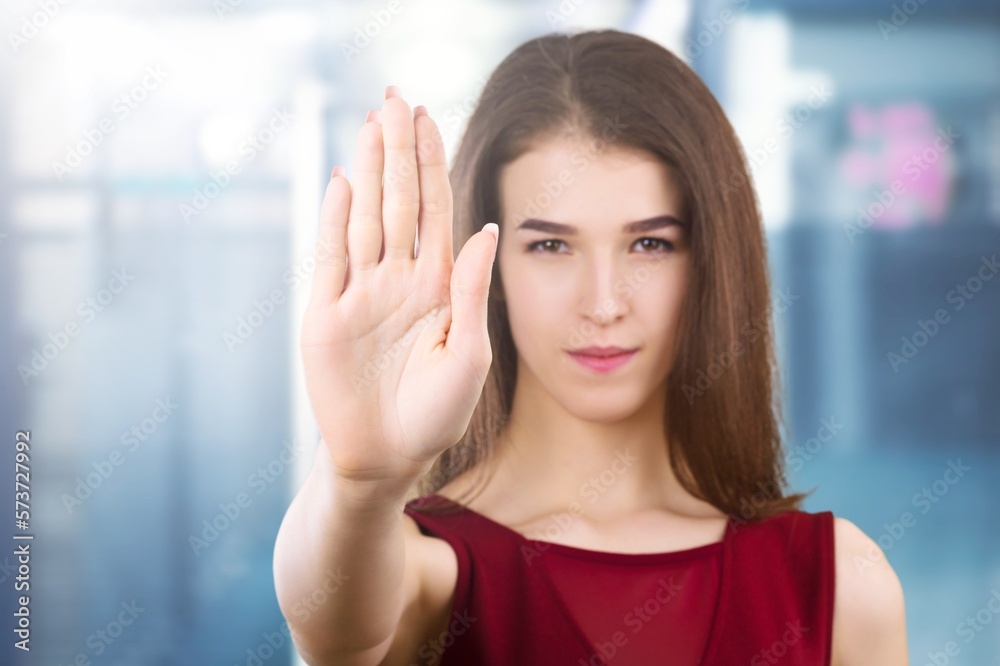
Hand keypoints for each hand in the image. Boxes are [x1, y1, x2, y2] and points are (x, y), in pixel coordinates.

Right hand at [300, 85, 498, 485]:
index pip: (433, 210)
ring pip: (365, 218)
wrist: (387, 458)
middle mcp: (398, 279)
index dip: (429, 163)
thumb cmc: (437, 413)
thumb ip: (472, 290)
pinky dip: (336, 220)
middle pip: (397, 201)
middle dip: (398, 149)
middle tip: (396, 97)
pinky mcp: (326, 315)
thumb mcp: (469, 352)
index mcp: (436, 285)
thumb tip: (487, 229)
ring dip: (368, 171)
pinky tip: (343, 182)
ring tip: (371, 123)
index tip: (428, 116)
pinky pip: (332, 258)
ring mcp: (360, 294)